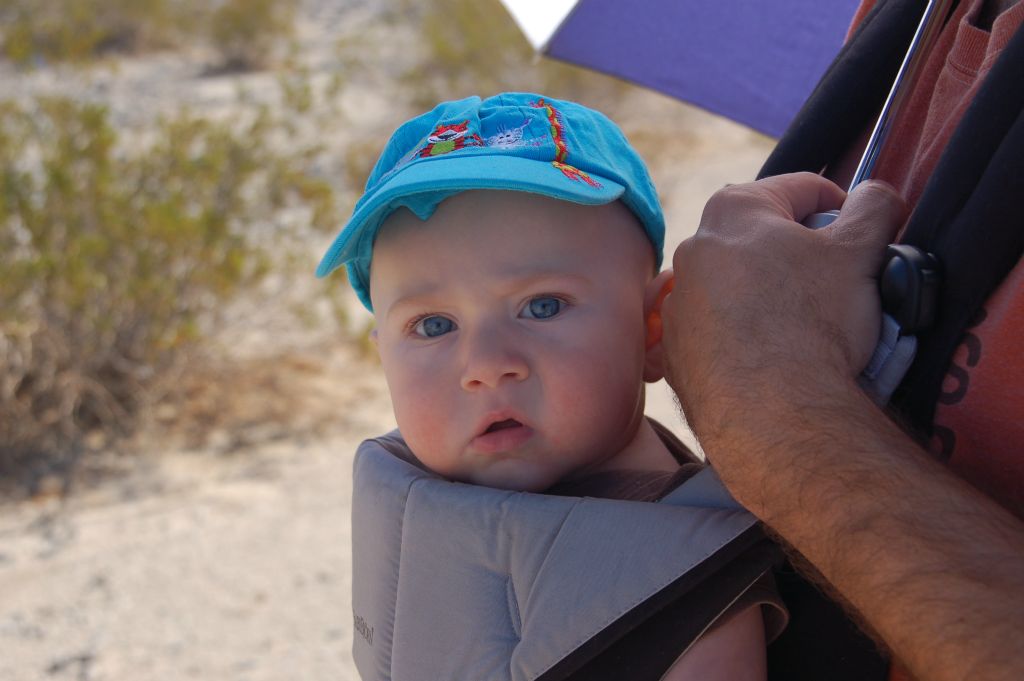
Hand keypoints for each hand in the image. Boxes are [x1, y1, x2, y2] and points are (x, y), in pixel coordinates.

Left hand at [662, 173, 905, 442]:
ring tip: (803, 324)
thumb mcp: (860, 251)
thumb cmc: (814, 321)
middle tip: (834, 284)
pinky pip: (717, 328)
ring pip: (738, 283)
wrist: (774, 411)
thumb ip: (874, 206)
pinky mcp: (676, 348)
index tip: (861, 236)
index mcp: (734, 211)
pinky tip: (773, 354)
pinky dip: (744, 333)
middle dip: (801, 252)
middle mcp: (694, 249)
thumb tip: (877, 195)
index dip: (843, 207)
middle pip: (764, 236)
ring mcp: (679, 301)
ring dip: (769, 292)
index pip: (802, 189)